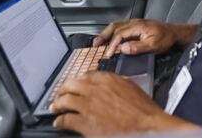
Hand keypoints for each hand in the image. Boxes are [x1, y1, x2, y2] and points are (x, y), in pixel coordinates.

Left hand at [51, 72, 197, 135]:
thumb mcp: (131, 87)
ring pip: (65, 101)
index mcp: (107, 79)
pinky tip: (59, 122)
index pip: (85, 75)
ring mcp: (88, 106)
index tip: (75, 85)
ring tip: (55, 107)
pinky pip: (66, 119)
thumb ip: (116, 83)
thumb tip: (109, 85)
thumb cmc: (144, 111)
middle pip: (70, 85)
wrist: (147, 127)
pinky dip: (60, 121)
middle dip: (63, 90)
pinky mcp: (85, 122)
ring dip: (58, 104)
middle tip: (59, 94)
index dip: (77, 81)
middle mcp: (94, 89)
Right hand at [93, 19, 197, 57]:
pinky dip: (111, 32)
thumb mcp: (153, 45)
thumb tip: (122, 49)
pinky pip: (119, 26)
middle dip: (103, 36)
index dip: (112, 45)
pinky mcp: (135, 26)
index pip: (119, 35)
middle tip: (95, 45)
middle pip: (114, 27)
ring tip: (98, 42)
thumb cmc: (166, 39)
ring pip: (115, 25)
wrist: (175, 33)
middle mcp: (134, 22)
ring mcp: (134, 23)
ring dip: (105, 33)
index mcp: (137, 26)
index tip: (108, 54)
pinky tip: (109, 38)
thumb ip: (137, 47)